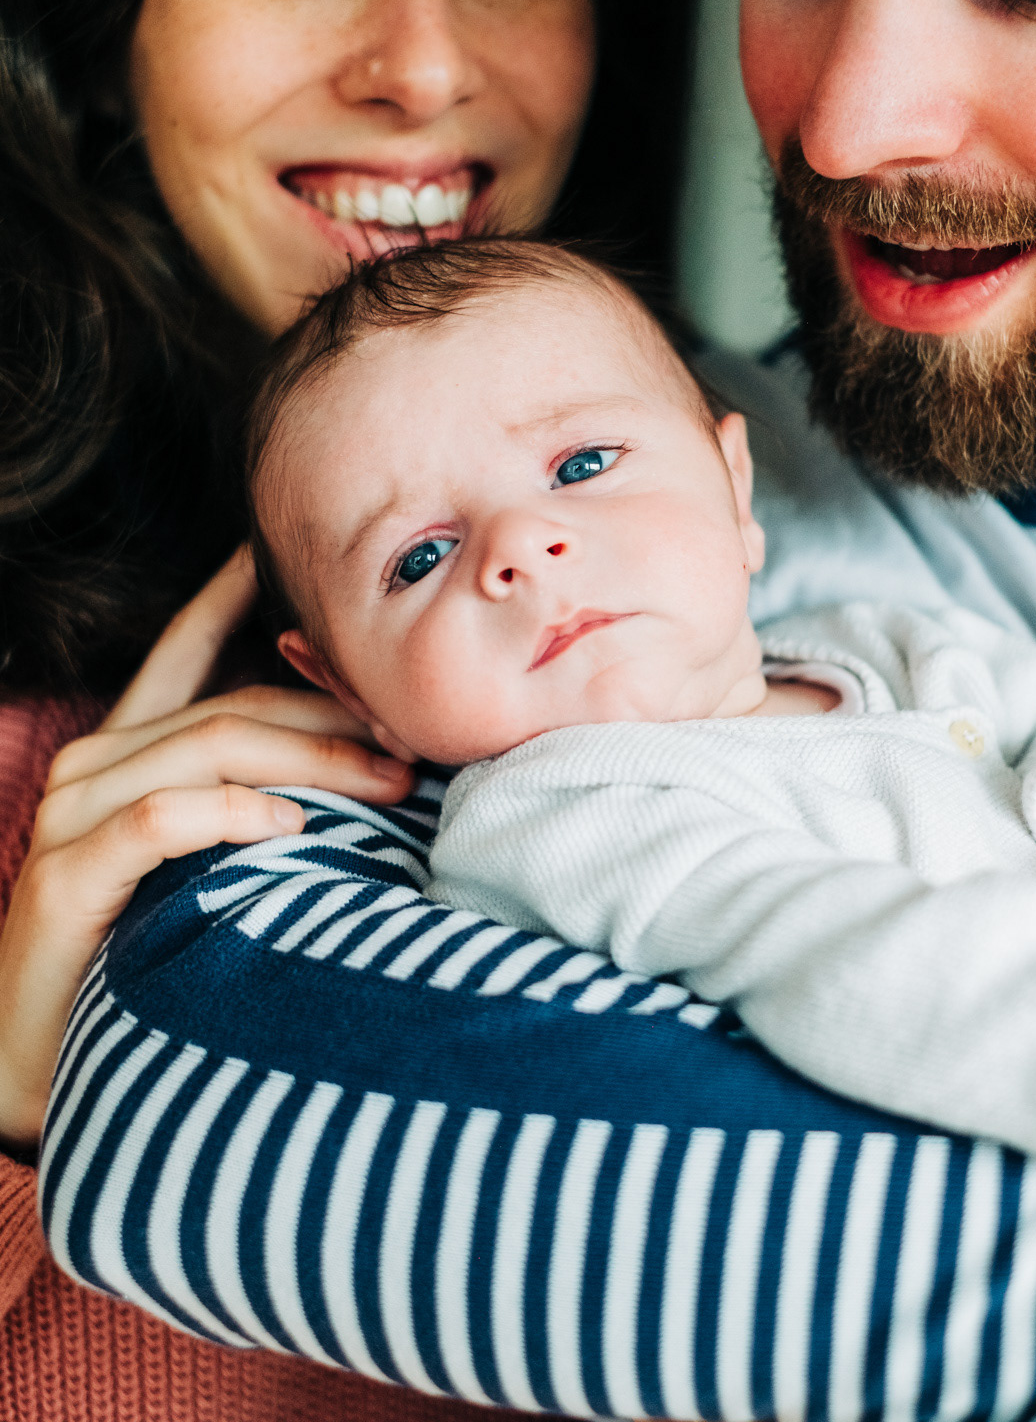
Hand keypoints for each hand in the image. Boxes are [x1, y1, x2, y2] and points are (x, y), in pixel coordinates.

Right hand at [0, 549, 411, 1146]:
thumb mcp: (198, 866)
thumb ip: (253, 806)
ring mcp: (73, 815)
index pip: (184, 652)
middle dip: (334, 715)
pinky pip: (165, 820)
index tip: (287, 554)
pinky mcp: (66, 873)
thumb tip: (369, 774)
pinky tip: (295, 826)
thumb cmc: (132, 958)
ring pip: (211, 748)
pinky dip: (236, 813)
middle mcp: (93, 767)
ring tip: (392, 777)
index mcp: (124, 754)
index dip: (231, 597)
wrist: (31, 1062)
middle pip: (234, 708)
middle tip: (415, 735)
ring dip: (313, 758)